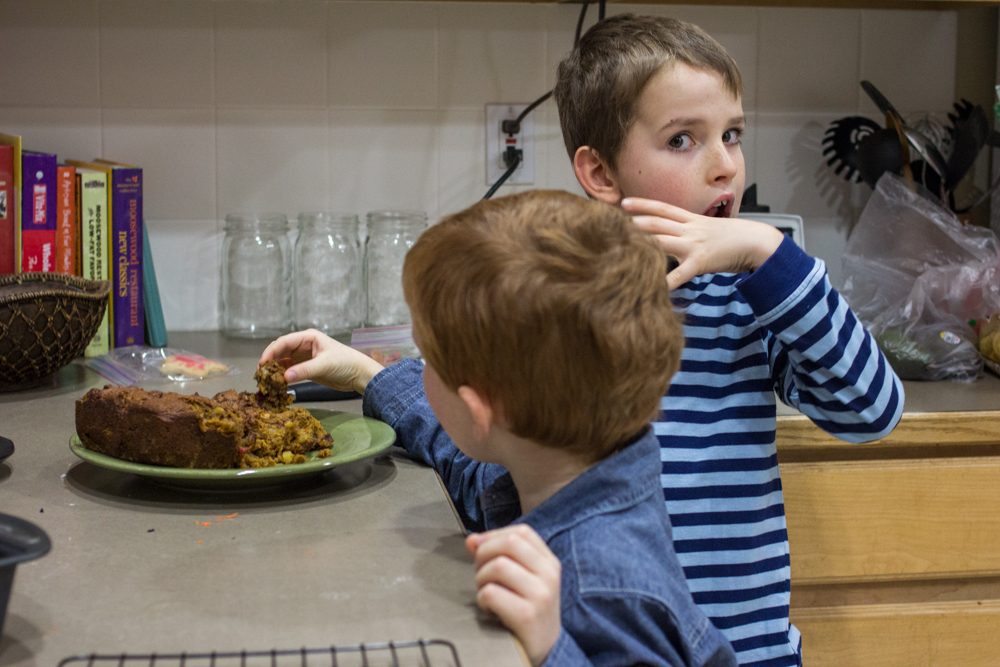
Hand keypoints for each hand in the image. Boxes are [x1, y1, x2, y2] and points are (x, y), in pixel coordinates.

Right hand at [259, 329, 383, 394]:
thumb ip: (304, 371)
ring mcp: (304, 357)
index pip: (284, 342)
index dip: (271, 351)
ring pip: (283, 361)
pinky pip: (289, 370)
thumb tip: (284, 377)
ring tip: (265, 379)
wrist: (359, 375)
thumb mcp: (324, 365)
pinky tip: (276, 382)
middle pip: (280, 350)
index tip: (262, 363)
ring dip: (274, 369)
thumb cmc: (346, 363)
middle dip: (269, 360)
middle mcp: (304, 345)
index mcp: (308, 337)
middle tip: (260, 373)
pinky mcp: (306, 368)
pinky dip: (282, 376)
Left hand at [466, 525, 561, 666]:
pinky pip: (491, 593)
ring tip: (487, 594)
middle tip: (481, 574)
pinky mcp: (527, 615)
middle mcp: (549, 575)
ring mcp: (541, 594)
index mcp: (549, 562)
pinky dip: (482, 600)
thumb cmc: (528, 611)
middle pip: (509, 543)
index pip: (522, 532)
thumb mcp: (520, 580)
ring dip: (482, 579)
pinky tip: (489, 609)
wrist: (545, 650)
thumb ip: (497, 555)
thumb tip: (472, 539)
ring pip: (498, 566)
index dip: (495, 536)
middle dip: (485, 554)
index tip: (482, 549)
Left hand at [621, 197, 783, 290]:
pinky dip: (666, 281)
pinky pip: (679, 273)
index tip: (623, 202)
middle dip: (634, 222)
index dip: (642, 204)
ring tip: (621, 247)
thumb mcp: (708, 230)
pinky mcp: (701, 261)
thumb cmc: (733, 239)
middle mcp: (690, 229)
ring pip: (663, 241)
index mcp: (691, 220)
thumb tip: (675, 237)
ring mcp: (694, 244)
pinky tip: (653, 287)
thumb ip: (690, 233)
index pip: (662, 208)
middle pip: (657, 222)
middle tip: (611, 223)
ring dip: (642, 243)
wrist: (757, 242)